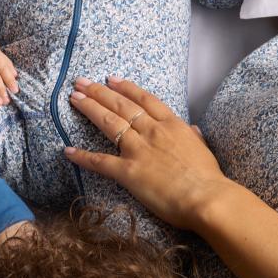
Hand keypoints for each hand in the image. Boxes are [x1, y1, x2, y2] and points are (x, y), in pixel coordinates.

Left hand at [62, 76, 237, 232]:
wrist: (207, 198)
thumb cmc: (209, 178)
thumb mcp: (204, 150)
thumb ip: (195, 137)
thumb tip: (193, 129)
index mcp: (172, 125)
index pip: (144, 100)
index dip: (126, 88)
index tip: (111, 79)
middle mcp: (152, 131)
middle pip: (121, 105)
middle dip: (99, 92)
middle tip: (81, 81)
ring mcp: (139, 150)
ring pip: (109, 123)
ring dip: (90, 108)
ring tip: (74, 97)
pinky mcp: (128, 171)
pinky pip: (100, 162)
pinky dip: (82, 156)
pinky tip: (67, 150)